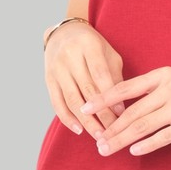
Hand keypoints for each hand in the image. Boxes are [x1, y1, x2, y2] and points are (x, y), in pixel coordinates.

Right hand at [45, 22, 125, 138]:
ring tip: (99, 136)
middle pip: (87, 90)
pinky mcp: (48, 79)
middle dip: (101, 114)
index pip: (100, 74)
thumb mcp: (108, 53)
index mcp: (89, 45)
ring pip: (72, 100)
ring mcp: (57, 68)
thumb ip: (114, 76)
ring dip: (87, 121)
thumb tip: (121, 106)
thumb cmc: (93, 46)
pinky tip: (79, 130)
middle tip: (114, 132)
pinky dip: (67, 119)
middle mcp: (70, 56)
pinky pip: (57, 103)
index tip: (122, 113)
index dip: (111, 95)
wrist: (63, 33)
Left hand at [83, 67, 170, 155]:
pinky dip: (148, 144)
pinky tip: (134, 151)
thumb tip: (125, 107)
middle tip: (96, 141)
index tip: (84, 108)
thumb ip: (154, 90)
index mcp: (163, 75)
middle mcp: (170, 88)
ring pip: (143, 125)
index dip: (103, 98)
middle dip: (111, 128)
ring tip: (107, 149)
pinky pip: (164, 136)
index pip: (126, 87)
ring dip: (122, 139)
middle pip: (132, 111)